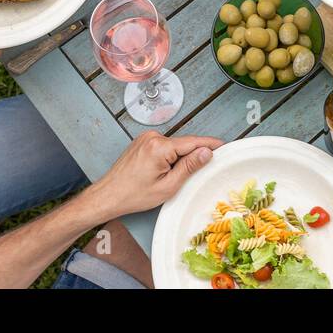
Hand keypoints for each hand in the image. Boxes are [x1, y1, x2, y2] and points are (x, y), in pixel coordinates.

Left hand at [86, 131, 223, 220]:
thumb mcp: (168, 186)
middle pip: (183, 144)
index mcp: (160, 146)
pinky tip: (163, 172)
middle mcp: (152, 137)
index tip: (224, 145)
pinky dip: (169, 157)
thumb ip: (189, 167)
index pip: (193, 142)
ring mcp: (146, 138)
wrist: (108, 195)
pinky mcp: (142, 141)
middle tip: (197, 173)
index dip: (210, 144)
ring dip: (178, 158)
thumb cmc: (134, 195)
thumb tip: (206, 152)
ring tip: (170, 178)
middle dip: (192, 157)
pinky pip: (163, 146)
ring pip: (174, 146)